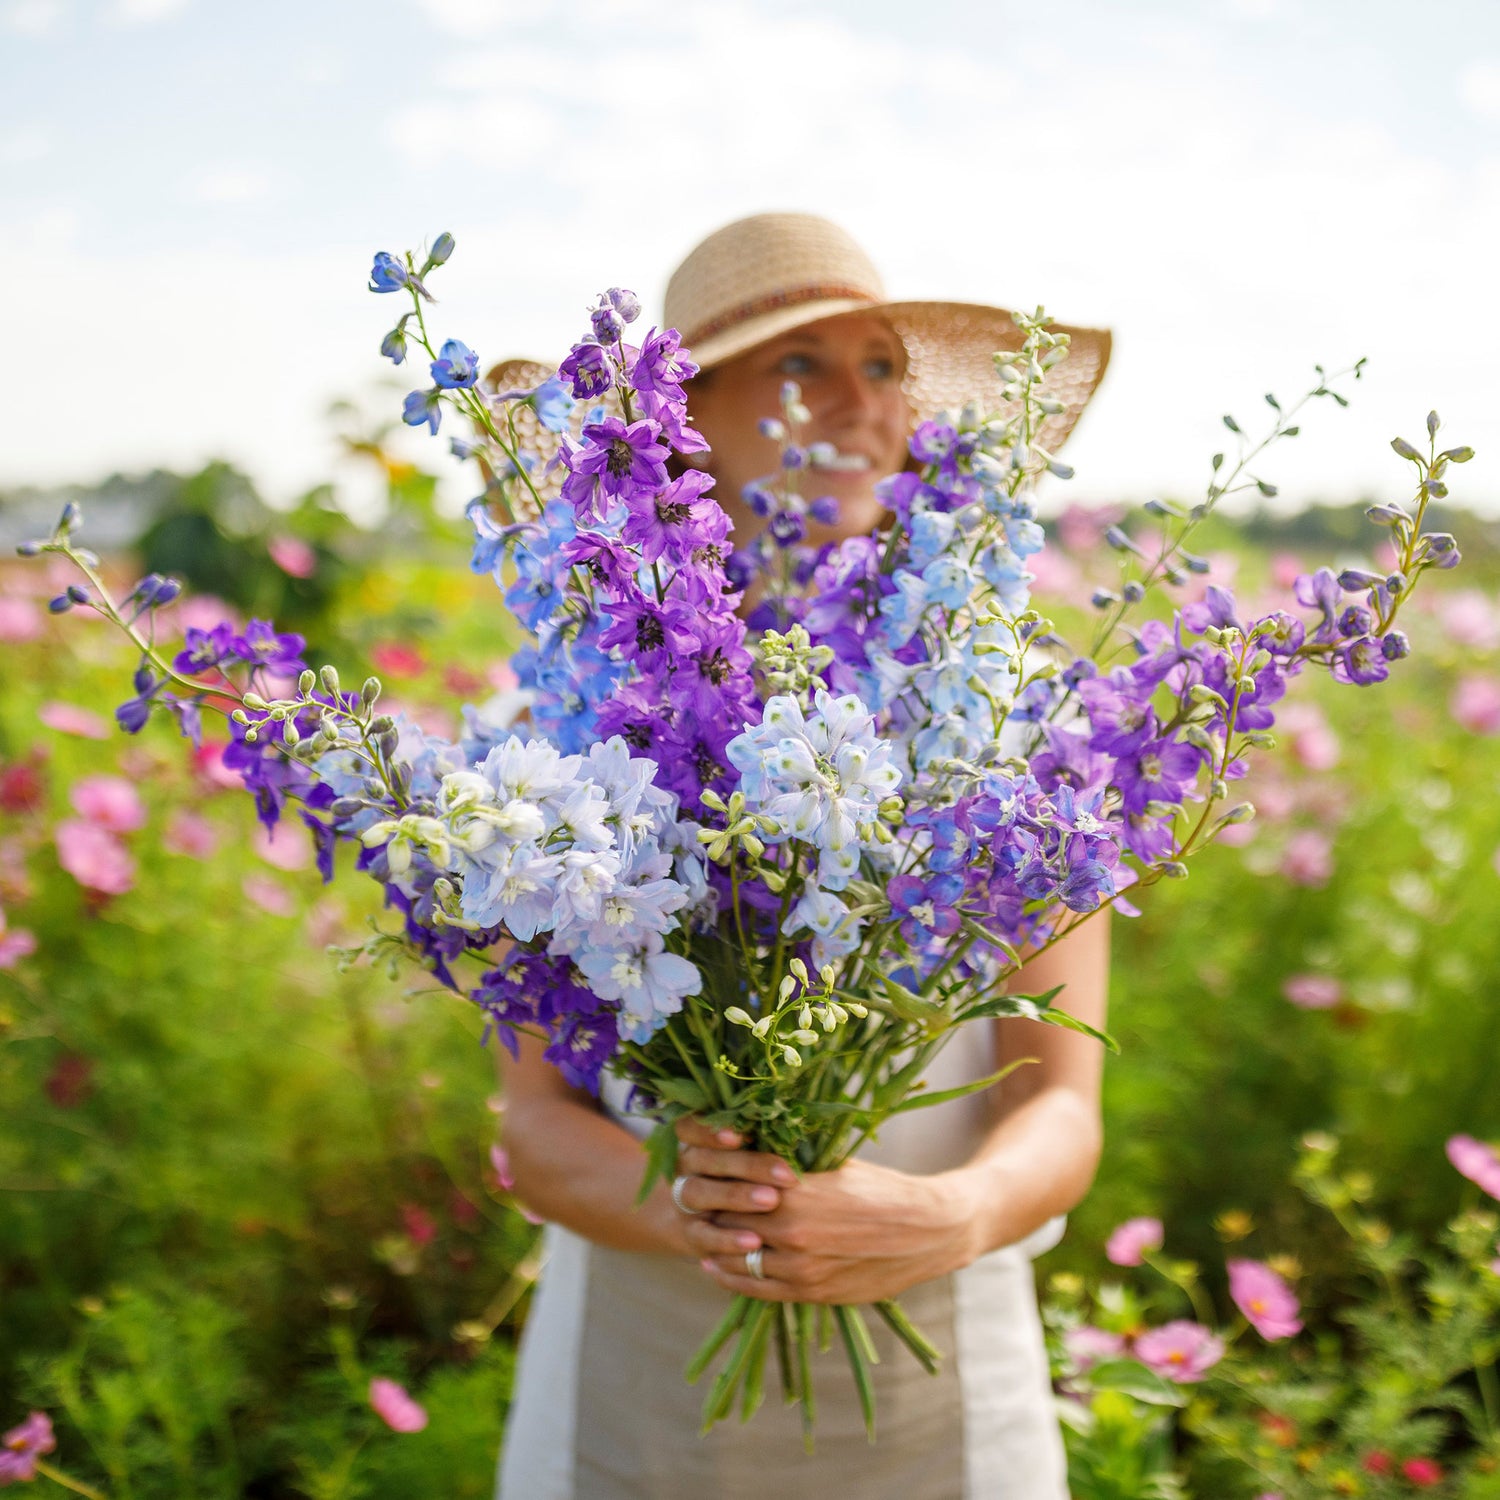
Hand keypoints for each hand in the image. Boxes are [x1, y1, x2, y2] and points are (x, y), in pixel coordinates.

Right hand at [668, 1118, 795, 1264]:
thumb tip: (795, 1129)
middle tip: (784, 1173)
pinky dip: (727, 1239)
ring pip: (698, 1192)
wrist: (705, 1223)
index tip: (739, 1135)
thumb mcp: (745, 1156)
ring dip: (735, 1195)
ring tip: (772, 1200)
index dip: (708, 1131)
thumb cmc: (743, 1177)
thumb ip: (760, 1143)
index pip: (689, 1127)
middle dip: (744, 1164)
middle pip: (703, 1159)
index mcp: (696, 1141)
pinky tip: (754, 1241)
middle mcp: (685, 1168)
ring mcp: (683, 1201)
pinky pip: (703, 1236)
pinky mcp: (690, 1235)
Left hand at [681, 1126, 981, 1303]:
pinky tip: (717, 1266)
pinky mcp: (813, 1294)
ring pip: (738, 1260)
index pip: (731, 1188)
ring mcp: (801, 1270)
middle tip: (696, 1203)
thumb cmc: (882, 1188)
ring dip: (717, 1248)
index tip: (704, 1172)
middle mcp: (792, 1235)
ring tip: (702, 1235)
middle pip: (726, 1225)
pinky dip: (732, 1278)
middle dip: (710, 1213)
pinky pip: (757, 1290)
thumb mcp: (833, 1165)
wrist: (929, 1231)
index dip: (715, 1180)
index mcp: (795, 1194)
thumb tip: (750, 1152)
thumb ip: (789, 1167)